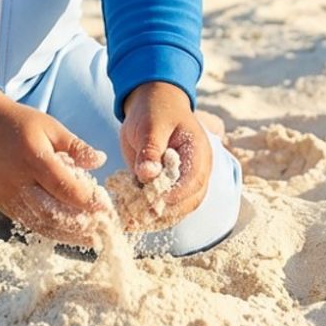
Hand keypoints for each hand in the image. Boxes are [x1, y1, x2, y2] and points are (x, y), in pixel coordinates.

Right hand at [0, 89, 107, 245]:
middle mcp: (19, 180)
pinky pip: (29, 223)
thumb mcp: (49, 126)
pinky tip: (67, 232)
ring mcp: (9, 195)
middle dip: (82, 223)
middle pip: (54, 212)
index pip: (65, 187)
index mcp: (33, 157)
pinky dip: (51, 231)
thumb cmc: (18, 123)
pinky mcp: (3, 204)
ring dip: (68, 233)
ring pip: (42, 223)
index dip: (88, 201)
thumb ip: (75, 146)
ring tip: (91, 236)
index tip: (107, 208)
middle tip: (104, 227)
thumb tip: (100, 161)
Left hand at [118, 81, 212, 230]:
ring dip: (154, 217)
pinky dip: (146, 212)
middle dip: (164, 212)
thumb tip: (147, 174)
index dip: (176, 195)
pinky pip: (160, 204)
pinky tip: (127, 217)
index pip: (194, 181)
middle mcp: (195, 171)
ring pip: (174, 208)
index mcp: (198, 153)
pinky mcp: (166, 186)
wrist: (151, 103)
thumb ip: (150, 148)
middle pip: (187, 201)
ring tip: (130, 221)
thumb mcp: (151, 124)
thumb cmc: (155, 110)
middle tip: (138, 218)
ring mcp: (182, 181)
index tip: (155, 201)